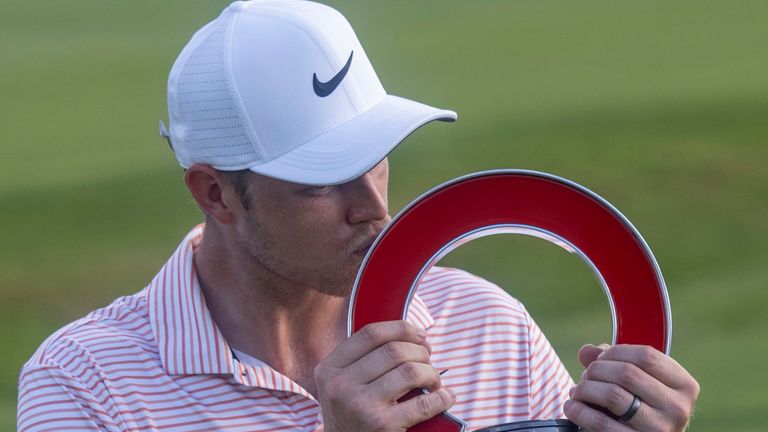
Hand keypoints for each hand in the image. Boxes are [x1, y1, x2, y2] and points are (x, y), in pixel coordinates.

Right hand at [314, 320, 454, 431]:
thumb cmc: (353, 418)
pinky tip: (445, 397)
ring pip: (410, 371)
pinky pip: (422, 403)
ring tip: (434, 382)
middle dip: (421, 353)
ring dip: (431, 374)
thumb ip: (364, 360)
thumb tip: (415, 335)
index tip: (420, 335)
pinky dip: (441, 398)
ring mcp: (359, 405)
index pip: (371, 334)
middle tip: (429, 363)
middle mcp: (340, 385)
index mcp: (329, 369)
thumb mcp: (342, 385)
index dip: (401, 328)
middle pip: (394, 350)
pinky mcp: (380, 425)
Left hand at [564, 344, 699, 431]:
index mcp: (684, 385)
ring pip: (613, 395)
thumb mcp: (640, 382)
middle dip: (596, 370)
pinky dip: (580, 411)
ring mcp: (660, 429)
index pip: (646, 355)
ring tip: (577, 391)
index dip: (615, 352)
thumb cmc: (644, 406)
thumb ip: (615, 361)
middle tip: (586, 376)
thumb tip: (586, 351)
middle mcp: (677, 407)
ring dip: (585, 388)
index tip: (601, 358)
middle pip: (626, 373)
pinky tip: (573, 407)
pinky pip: (601, 423)